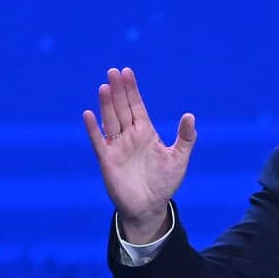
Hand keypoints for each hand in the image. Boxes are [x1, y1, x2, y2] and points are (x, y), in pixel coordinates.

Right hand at [82, 67, 195, 242]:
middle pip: (122, 108)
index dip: (132, 90)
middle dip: (119, 90)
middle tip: (114, 71)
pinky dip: (93, 129)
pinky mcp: (107, 160)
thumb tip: (190, 116)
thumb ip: (185, 138)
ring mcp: (117, 147)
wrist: (150, 206)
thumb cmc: (164, 182)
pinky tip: (89, 114)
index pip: (137, 106)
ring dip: (107, 104)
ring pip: (110, 120)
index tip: (127, 72)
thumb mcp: (179, 158)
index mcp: (146, 132)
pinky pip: (99, 142)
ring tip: (105, 87)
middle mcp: (129, 136)